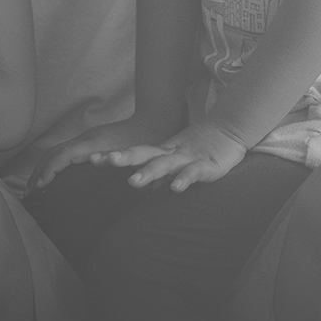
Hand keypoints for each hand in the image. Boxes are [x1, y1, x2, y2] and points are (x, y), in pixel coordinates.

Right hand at [29, 118, 166, 191]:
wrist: (155, 120)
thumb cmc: (147, 142)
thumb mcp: (133, 156)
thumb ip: (115, 161)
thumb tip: (97, 167)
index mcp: (93, 142)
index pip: (62, 156)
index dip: (48, 171)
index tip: (39, 188)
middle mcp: (86, 138)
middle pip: (53, 153)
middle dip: (39, 172)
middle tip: (30, 195)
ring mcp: (87, 138)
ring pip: (57, 152)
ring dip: (43, 169)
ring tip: (36, 189)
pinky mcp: (89, 142)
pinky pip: (64, 153)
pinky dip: (53, 165)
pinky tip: (53, 180)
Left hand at [95, 122, 247, 192]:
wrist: (230, 130)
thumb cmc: (199, 148)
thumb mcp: (175, 159)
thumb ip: (157, 173)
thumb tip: (135, 191)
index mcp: (161, 152)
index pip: (134, 152)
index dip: (113, 156)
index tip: (90, 159)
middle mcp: (170, 153)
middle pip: (143, 154)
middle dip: (122, 158)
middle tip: (101, 161)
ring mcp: (188, 158)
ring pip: (164, 164)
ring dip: (147, 172)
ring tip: (132, 182)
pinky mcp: (207, 166)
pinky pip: (193, 173)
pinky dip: (183, 180)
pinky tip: (175, 189)